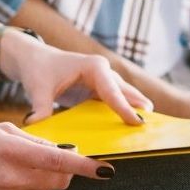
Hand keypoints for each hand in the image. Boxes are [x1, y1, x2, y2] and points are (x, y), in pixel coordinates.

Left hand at [0, 32, 152, 123]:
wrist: (34, 59)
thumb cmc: (38, 69)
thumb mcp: (38, 89)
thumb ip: (40, 108)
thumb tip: (36, 124)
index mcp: (93, 67)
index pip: (112, 90)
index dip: (124, 107)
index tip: (137, 122)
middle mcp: (104, 71)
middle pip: (127, 92)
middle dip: (140, 108)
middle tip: (154, 128)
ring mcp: (104, 80)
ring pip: (126, 97)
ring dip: (136, 111)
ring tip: (151, 131)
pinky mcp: (101, 89)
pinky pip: (117, 102)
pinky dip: (124, 113)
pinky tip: (132, 129)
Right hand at [0, 122, 114, 189]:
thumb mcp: (1, 131)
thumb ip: (35, 142)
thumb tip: (62, 153)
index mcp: (11, 151)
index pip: (59, 162)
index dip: (86, 167)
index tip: (105, 170)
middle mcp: (9, 178)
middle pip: (58, 181)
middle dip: (64, 172)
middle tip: (52, 162)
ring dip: (44, 183)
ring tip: (19, 171)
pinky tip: (8, 184)